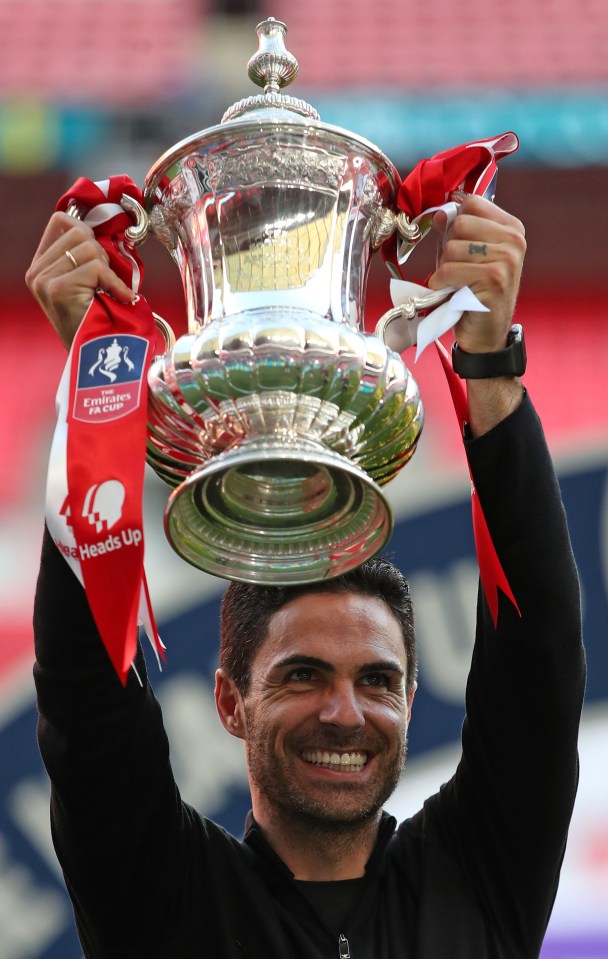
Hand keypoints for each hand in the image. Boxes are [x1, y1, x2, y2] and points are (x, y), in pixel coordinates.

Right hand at [25, 212, 135, 348]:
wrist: (96, 355)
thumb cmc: (97, 320)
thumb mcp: (85, 282)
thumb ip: (84, 255)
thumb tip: (102, 226)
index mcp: (39, 267)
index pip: (60, 221)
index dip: (86, 231)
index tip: (100, 256)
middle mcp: (36, 272)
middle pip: (78, 231)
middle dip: (101, 253)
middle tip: (104, 281)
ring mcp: (44, 280)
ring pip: (89, 247)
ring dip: (108, 268)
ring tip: (107, 291)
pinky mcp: (59, 288)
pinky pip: (97, 267)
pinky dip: (115, 283)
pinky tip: (120, 298)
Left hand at [428, 194, 526, 353]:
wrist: (485, 333)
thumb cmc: (473, 291)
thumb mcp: (467, 254)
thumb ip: (457, 231)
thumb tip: (440, 214)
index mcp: (512, 228)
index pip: (472, 203)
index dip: (453, 220)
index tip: (454, 241)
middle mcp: (515, 240)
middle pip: (460, 223)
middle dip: (448, 248)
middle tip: (456, 269)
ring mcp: (507, 259)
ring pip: (452, 248)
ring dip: (444, 268)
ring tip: (455, 282)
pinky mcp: (494, 279)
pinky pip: (450, 269)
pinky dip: (441, 283)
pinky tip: (450, 292)